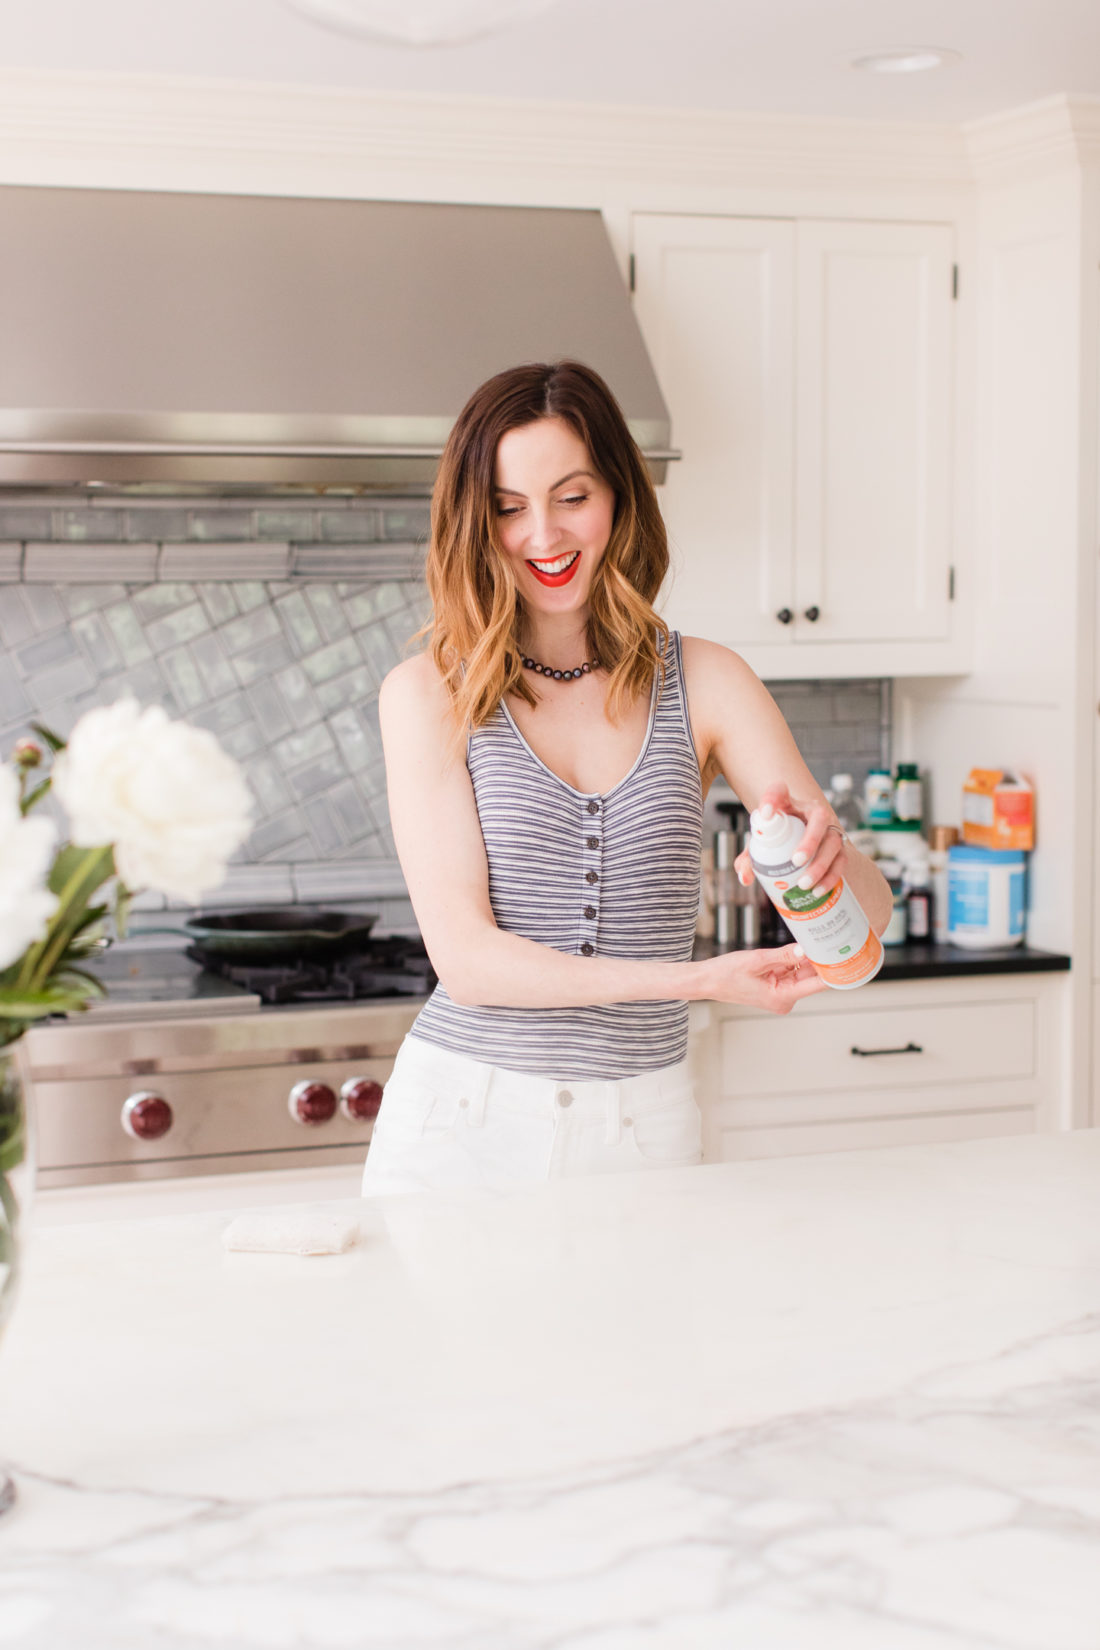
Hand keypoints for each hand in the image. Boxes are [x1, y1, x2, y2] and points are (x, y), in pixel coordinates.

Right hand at [706, 943, 826, 1013]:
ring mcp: (780, 994)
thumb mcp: (756, 960)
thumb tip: (804, 950)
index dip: (833, 972)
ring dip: (807, 959)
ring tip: (820, 940)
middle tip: (835, 941)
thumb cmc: (726, 975)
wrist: (707, 981)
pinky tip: (803, 947)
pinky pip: (791, 972)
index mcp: (782, 997)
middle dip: (821, 961)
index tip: (846, 960)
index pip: (816, 985)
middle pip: (810, 978)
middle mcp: (784, 999)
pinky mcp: (776, 987)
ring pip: (801, 973)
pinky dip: (795, 961)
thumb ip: (783, 955)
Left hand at [734, 781, 846, 899]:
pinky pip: (841, 860)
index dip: (772, 798)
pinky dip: (831, 877)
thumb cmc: (775, 837)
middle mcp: (813, 812)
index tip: (764, 813)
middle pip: (819, 818)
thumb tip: (745, 877)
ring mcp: (829, 829)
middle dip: (810, 840)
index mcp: (789, 803)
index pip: (779, 790)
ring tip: (803, 883)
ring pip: (833, 842)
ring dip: (821, 864)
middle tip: (796, 860)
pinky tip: (818, 891)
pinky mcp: (839, 848)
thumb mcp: (760, 844)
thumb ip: (749, 859)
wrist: (795, 838)